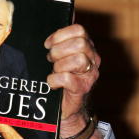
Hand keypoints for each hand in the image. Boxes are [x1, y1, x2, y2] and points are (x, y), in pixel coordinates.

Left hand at [45, 24, 101, 138]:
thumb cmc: (60, 81)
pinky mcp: (82, 88)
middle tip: (51, 61)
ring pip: (78, 59)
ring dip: (59, 66)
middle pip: (80, 43)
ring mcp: (90, 74)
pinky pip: (68, 78)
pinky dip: (55, 80)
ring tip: (54, 72)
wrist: (66, 108)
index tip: (48, 44)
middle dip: (59, 51)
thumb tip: (46, 35)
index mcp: (87, 47)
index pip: (79, 30)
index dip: (60, 35)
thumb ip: (58, 46)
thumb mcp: (59, 60)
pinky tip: (52, 84)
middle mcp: (92, 59)